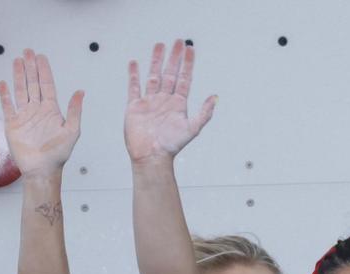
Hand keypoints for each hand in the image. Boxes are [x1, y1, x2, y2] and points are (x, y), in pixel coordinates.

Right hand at [0, 50, 83, 177]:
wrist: (42, 170)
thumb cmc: (59, 154)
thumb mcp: (72, 131)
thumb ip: (74, 111)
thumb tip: (81, 91)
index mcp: (51, 111)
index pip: (47, 85)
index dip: (44, 71)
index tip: (41, 57)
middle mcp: (37, 111)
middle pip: (33, 84)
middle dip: (30, 68)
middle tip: (28, 52)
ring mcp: (24, 117)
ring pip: (20, 91)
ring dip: (18, 76)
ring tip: (17, 61)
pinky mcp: (12, 125)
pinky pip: (8, 106)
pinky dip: (4, 95)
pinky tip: (3, 83)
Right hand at [124, 41, 216, 165]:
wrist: (151, 156)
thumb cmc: (171, 146)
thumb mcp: (193, 128)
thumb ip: (204, 113)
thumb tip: (216, 98)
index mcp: (178, 104)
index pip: (184, 79)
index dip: (188, 64)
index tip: (190, 50)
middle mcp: (164, 100)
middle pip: (170, 73)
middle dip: (174, 57)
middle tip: (178, 42)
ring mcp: (150, 102)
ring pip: (153, 76)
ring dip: (156, 61)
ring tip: (159, 46)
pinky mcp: (135, 106)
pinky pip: (134, 87)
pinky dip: (134, 75)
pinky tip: (135, 64)